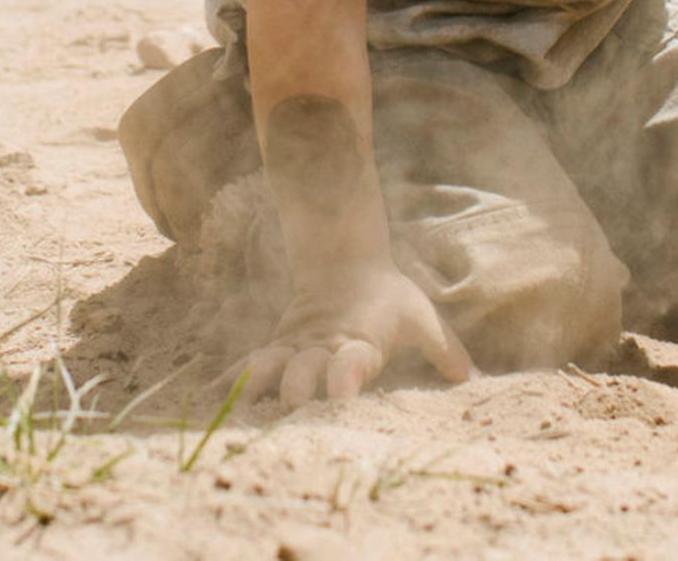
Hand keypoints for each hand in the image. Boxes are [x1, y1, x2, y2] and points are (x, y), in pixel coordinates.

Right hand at [241, 260, 473, 407]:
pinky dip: (226, 382)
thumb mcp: (420, 316)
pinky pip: (246, 365)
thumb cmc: (388, 298)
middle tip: (288, 410)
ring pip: (268, 366)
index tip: (341, 395)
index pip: (353, 359)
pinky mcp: (273, 349)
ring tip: (235, 414)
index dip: (346, 376)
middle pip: (304, 368)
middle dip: (296, 390)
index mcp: (359, 338)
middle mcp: (321, 344)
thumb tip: (474, 377)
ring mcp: (293, 347)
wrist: (344, 262)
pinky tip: (202, 402)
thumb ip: (444, 348)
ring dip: (254, 389)